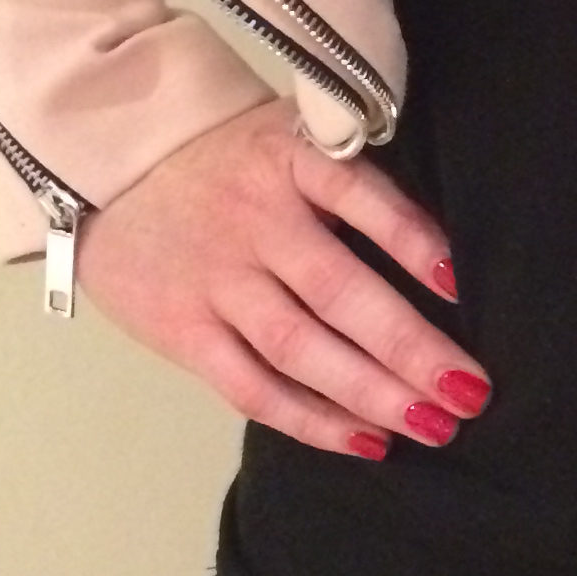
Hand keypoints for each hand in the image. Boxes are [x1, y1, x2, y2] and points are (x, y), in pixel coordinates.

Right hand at [72, 97, 489, 459]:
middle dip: (409, 347)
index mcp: (288, 159)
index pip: (359, 195)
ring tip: (434, 425)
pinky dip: (311, 420)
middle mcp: (253, 221)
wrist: (107, 165)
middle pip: (337, 291)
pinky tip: (367, 441)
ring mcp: (215, 279)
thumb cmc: (229, 159)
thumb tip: (446, 248)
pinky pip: (252, 387)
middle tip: (470, 391)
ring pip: (299, 349)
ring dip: (371, 394)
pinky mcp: (182, 330)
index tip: (460, 284)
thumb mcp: (290, 134)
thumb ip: (352, 175)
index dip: (411, 239)